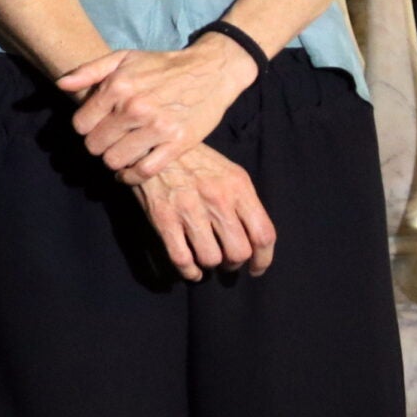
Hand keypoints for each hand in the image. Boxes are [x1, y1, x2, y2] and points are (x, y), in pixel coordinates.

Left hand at [61, 35, 257, 180]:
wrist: (210, 71)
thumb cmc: (161, 65)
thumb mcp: (123, 58)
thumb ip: (89, 71)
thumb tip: (61, 85)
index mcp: (118, 86)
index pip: (81, 124)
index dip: (85, 127)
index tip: (95, 126)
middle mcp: (135, 107)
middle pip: (95, 145)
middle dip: (98, 145)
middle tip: (108, 140)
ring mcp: (157, 127)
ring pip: (115, 160)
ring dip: (113, 160)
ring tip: (120, 152)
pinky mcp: (178, 143)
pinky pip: (144, 171)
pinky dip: (131, 177)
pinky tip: (129, 171)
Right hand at [133, 142, 276, 279]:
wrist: (153, 145)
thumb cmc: (196, 161)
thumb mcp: (228, 172)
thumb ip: (244, 202)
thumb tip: (253, 238)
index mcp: (238, 187)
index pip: (263, 234)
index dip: (263, 259)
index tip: (256, 268)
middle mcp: (217, 199)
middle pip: (239, 252)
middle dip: (234, 263)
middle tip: (227, 261)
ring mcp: (189, 209)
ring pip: (211, 258)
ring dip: (211, 264)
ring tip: (207, 259)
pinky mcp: (163, 218)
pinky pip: (182, 258)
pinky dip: (189, 272)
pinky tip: (191, 270)